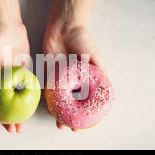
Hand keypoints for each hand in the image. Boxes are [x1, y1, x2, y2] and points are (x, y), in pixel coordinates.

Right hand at [0, 25, 30, 132]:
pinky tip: (32, 109)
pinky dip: (28, 99)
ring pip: (16, 101)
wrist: (8, 30)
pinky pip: (27, 89)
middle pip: (5, 107)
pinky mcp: (24, 73)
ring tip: (23, 125)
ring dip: (19, 114)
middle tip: (14, 130)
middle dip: (9, 120)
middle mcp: (1, 84)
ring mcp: (13, 80)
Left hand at [43, 0, 102, 131]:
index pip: (84, 100)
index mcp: (84, 80)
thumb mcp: (95, 58)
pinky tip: (49, 108)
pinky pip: (46, 89)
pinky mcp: (48, 73)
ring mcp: (59, 79)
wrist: (64, 28)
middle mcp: (72, 81)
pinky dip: (47, 99)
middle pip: (70, 103)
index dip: (84, 113)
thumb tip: (107, 90)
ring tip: (57, 122)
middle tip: (66, 126)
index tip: (84, 124)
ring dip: (57, 112)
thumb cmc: (83, 41)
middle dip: (68, 116)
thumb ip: (101, 73)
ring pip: (58, 100)